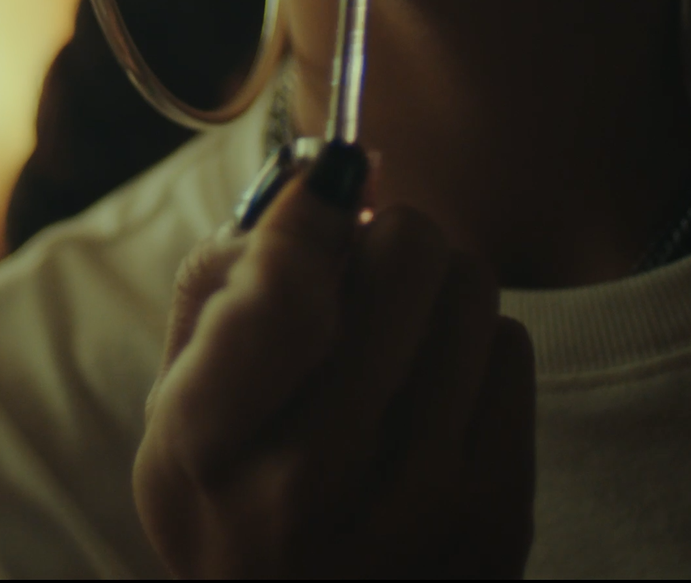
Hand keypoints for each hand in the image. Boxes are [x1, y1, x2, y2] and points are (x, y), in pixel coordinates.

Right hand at [134, 150, 535, 577]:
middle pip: (403, 257)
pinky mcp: (499, 516)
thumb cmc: (236, 490)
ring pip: (468, 286)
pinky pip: (511, 345)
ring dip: (431, 286)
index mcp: (208, 446)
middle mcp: (313, 485)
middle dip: (381, 234)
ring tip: (395, 336)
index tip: (327, 182)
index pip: (282, 294)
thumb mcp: (179, 403)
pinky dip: (470, 351)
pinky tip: (430, 399)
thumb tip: (334, 174)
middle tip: (360, 267)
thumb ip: (226, 283)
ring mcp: (419, 507)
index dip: (313, 212)